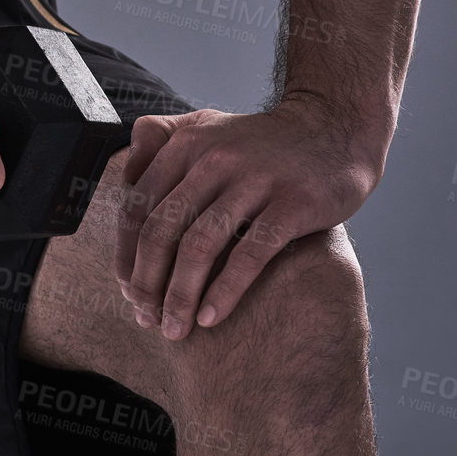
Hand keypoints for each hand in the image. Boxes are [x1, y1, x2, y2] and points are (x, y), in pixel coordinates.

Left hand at [116, 98, 383, 339]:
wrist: (335, 129)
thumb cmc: (262, 143)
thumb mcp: (207, 127)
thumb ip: (160, 142)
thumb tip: (121, 178)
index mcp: (186, 146)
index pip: (138, 207)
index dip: (126, 254)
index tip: (127, 290)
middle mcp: (214, 159)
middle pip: (161, 231)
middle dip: (147, 282)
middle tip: (146, 317)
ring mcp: (255, 181)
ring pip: (199, 247)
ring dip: (179, 296)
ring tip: (174, 328)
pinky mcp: (293, 204)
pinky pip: (248, 255)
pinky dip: (224, 292)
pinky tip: (210, 318)